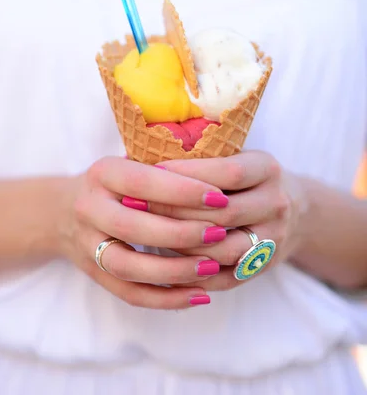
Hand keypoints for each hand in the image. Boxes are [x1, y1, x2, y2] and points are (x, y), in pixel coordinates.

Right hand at [57, 157, 232, 308]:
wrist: (61, 212)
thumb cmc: (114, 182)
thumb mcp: (131, 161)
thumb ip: (164, 167)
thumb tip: (220, 176)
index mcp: (103, 173)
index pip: (142, 182)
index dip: (182, 191)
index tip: (219, 197)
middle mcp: (89, 207)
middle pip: (132, 227)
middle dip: (180, 233)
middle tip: (220, 233)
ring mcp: (87, 244)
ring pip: (128, 266)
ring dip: (174, 271)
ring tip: (212, 267)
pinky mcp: (93, 274)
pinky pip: (129, 293)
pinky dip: (165, 299)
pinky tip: (199, 295)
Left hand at [123, 152, 304, 291]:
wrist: (295, 209)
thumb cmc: (247, 177)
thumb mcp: (235, 155)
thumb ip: (202, 157)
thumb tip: (141, 156)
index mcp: (267, 168)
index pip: (228, 173)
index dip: (187, 175)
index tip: (149, 173)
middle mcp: (276, 203)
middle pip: (223, 214)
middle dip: (175, 211)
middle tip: (137, 207)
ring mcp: (274, 239)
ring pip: (224, 249)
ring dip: (183, 245)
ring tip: (147, 235)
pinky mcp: (264, 267)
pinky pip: (226, 277)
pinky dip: (194, 273)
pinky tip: (164, 263)